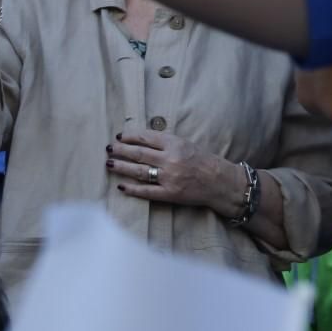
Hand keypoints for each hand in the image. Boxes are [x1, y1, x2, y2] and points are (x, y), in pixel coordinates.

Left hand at [107, 129, 242, 217]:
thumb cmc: (204, 161)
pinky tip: (121, 186)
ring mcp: (169, 178)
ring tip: (108, 164)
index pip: (145, 138)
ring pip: (139, 171)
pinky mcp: (170, 194)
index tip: (119, 136)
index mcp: (175, 144)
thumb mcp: (186, 144)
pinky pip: (147, 191)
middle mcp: (171, 160)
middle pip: (138, 153)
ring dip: (121, 167)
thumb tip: (140, 139)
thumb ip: (165, 142)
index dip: (129, 136)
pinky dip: (132, 189)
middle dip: (120, 150)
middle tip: (108, 149)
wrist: (222, 182)